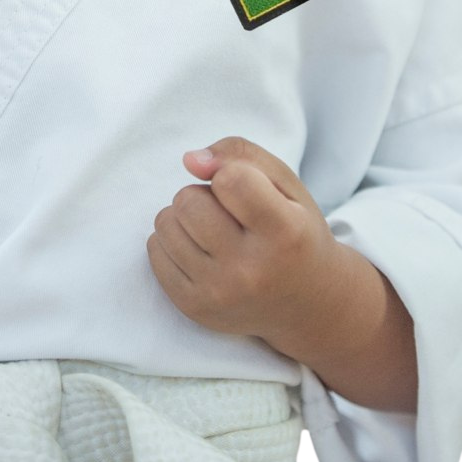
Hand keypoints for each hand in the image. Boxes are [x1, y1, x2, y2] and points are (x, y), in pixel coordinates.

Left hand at [147, 136, 337, 345]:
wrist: (306, 305)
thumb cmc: (293, 232)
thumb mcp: (285, 184)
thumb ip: (240, 155)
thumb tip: (190, 160)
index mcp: (285, 234)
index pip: (230, 180)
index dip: (229, 173)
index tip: (244, 188)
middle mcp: (251, 270)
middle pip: (188, 200)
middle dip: (202, 194)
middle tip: (227, 213)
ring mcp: (220, 293)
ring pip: (166, 223)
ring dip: (184, 217)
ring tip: (214, 231)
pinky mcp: (194, 307)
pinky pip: (155, 251)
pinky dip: (172, 242)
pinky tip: (201, 251)